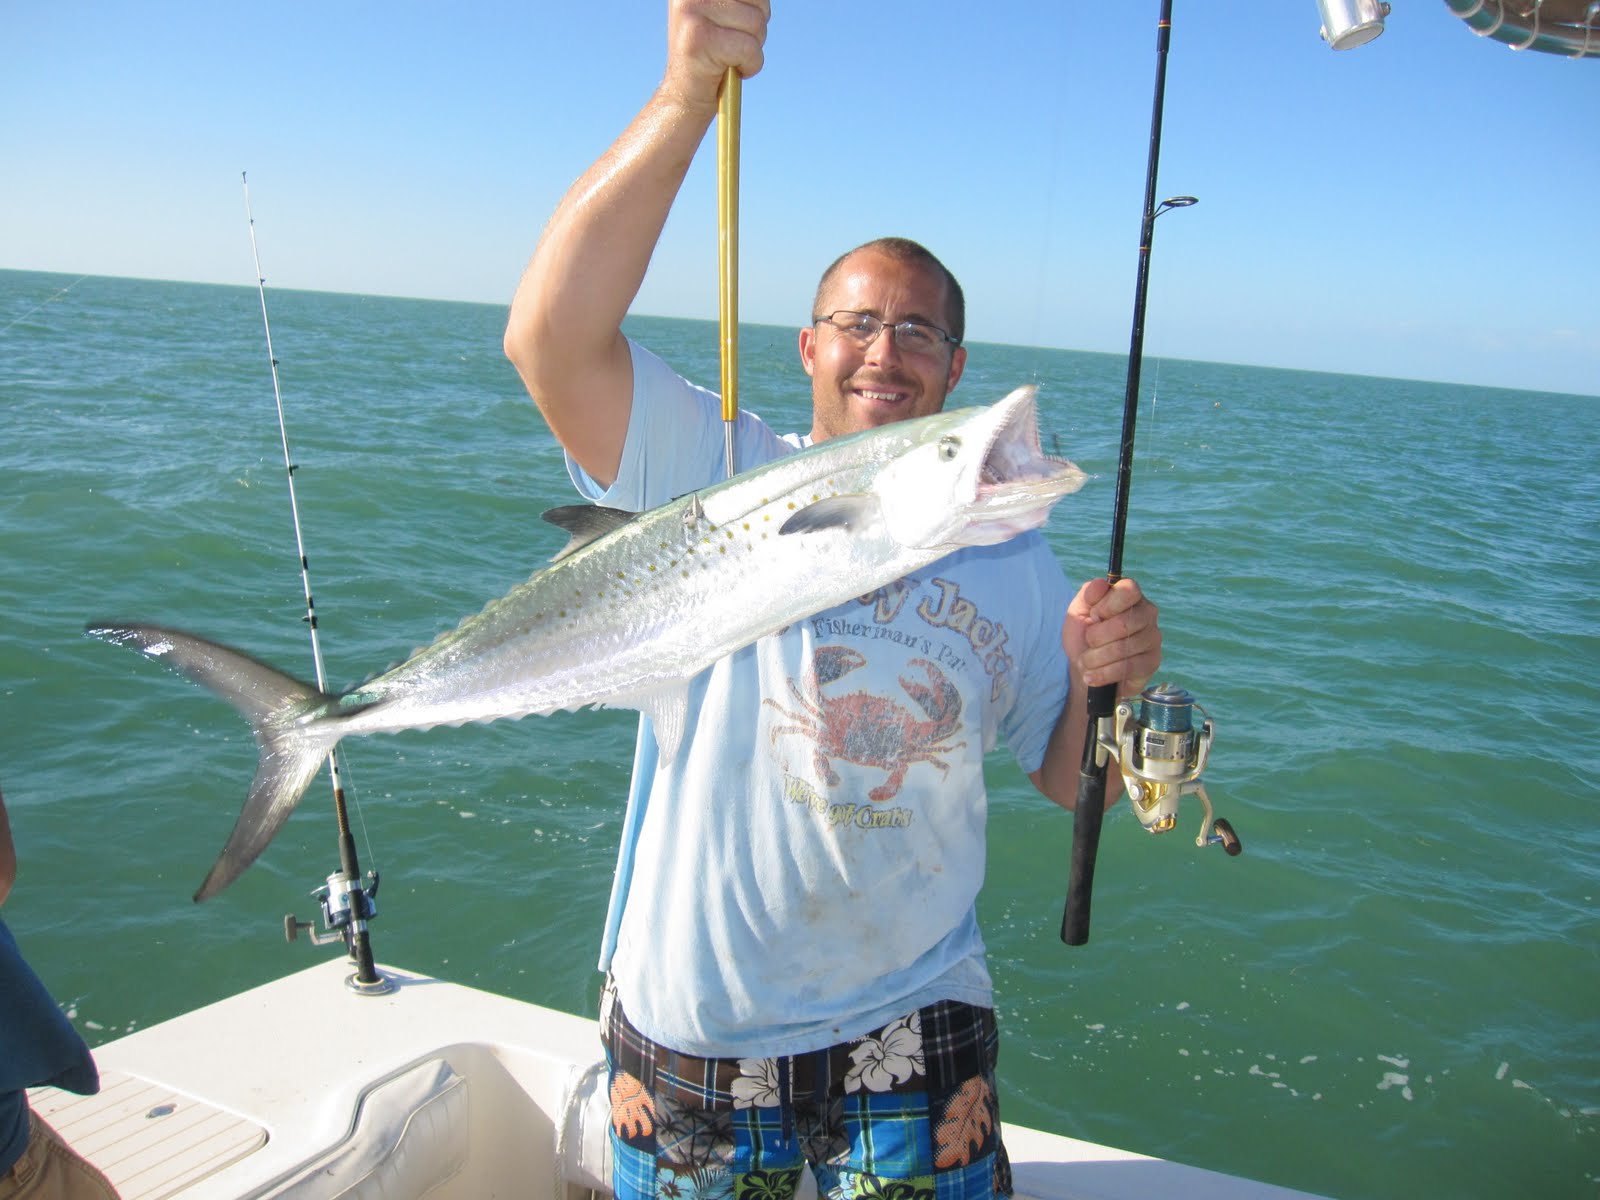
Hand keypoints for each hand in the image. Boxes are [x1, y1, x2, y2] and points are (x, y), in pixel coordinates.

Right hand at [662, 0, 769, 109]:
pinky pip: (749, 48)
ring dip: (752, 47)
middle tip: (733, 41)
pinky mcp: (699, 39)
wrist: (687, 92)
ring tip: (729, 55)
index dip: (756, 5)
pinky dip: (750, 65)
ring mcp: (692, 12)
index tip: (739, 21)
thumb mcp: (727, 11)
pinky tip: (730, 69)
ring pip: (756, 24)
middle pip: (759, 0)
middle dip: (756, 25)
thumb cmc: (715, 51)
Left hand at [1065, 577, 1161, 696]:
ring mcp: (1153, 638)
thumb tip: (1101, 583)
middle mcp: (1147, 613)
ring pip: (1124, 647)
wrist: (1084, 668)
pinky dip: (1104, 673)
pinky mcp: (1152, 662)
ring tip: (1086, 662)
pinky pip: (1128, 667)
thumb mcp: (1078, 611)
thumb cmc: (1083, 635)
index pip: (1128, 590)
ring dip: (1096, 658)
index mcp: (1130, 595)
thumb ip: (1088, 594)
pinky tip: (1092, 676)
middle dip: (1096, 636)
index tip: (1092, 616)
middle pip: (1124, 623)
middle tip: (1088, 642)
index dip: (1106, 605)